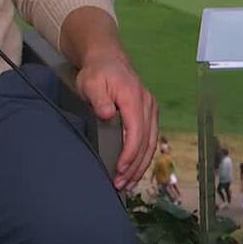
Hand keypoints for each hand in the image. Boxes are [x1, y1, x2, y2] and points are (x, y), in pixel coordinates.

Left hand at [76, 51, 157, 190]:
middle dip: (135, 166)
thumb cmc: (97, 72)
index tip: (120, 169)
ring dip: (140, 165)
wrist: (108, 59)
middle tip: (121, 184)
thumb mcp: (91, 82)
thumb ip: (99, 98)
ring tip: (128, 183)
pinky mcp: (149, 114)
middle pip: (146, 141)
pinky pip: (150, 138)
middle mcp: (147, 104)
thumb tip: (107, 114)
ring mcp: (150, 109)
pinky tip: (135, 170)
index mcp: (134, 97)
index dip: (129, 153)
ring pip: (151, 142)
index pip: (136, 131)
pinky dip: (143, 156)